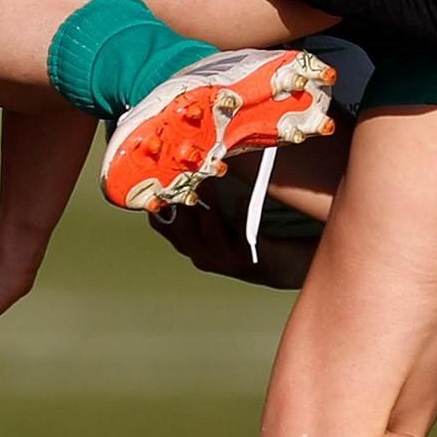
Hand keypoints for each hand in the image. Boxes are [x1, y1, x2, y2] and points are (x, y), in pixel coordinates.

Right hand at [147, 182, 314, 290]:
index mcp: (190, 245)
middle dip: (181, 199)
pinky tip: (240, 199)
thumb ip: (198, 205)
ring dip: (209, 203)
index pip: (162, 225)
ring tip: (210, 180)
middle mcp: (202, 255)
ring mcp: (223, 260)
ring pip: (209, 229)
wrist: (279, 266)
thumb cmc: (243, 238)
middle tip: (184, 173)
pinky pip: (241, 232)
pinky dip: (239, 212)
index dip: (157, 202)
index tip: (160, 177)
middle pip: (180, 228)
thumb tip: (187, 170)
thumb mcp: (215, 225)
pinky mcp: (247, 259)